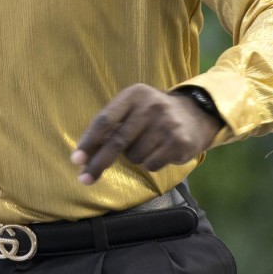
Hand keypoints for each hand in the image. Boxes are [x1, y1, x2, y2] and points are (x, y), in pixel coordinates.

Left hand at [71, 85, 220, 185]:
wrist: (196, 115)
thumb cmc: (153, 114)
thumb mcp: (133, 108)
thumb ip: (112, 125)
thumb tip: (84, 155)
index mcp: (134, 94)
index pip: (105, 120)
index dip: (89, 142)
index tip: (76, 160)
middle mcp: (151, 106)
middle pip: (117, 141)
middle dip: (98, 163)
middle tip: (84, 179)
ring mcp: (167, 124)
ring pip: (134, 157)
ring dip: (135, 157)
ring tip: (148, 144)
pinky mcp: (179, 142)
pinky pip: (151, 165)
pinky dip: (151, 163)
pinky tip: (161, 150)